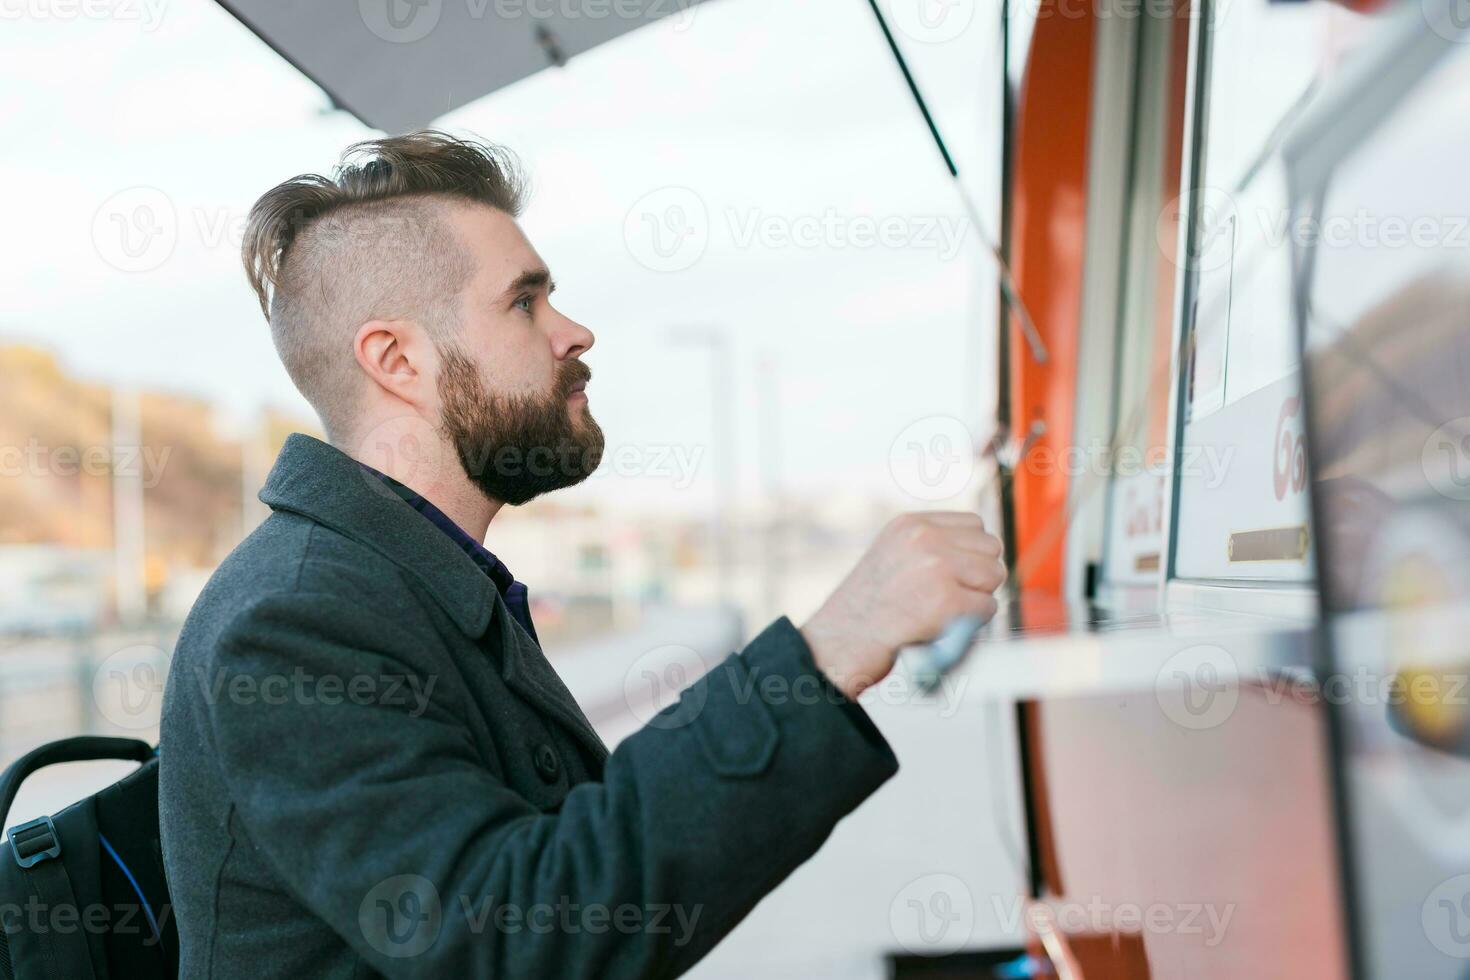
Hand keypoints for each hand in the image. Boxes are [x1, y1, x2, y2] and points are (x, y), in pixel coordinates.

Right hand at [800, 512, 1005, 699]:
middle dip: (978, 575)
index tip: (954, 576)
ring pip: (993, 576)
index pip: (974, 524)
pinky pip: (987, 608)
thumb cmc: (865, 611)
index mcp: (910, 524)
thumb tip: (980, 553)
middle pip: (990, 548)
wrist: (841, 645)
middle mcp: (925, 538)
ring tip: (942, 612)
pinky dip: (972, 624)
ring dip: (977, 598)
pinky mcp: (947, 601)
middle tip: (949, 597)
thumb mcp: (892, 557)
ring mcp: (937, 567)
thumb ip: (929, 547)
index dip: (971, 553)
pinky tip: (942, 628)